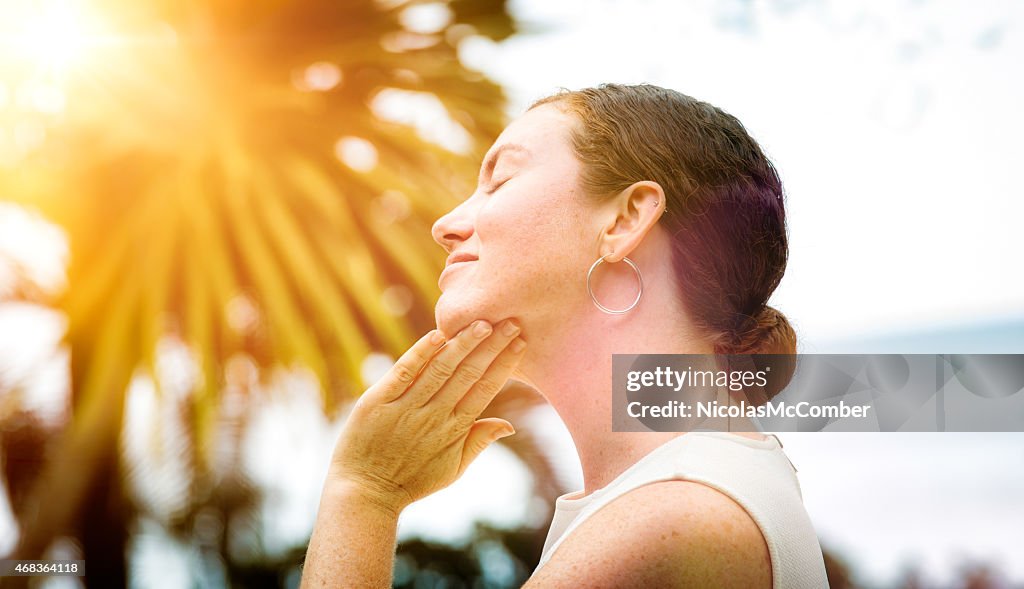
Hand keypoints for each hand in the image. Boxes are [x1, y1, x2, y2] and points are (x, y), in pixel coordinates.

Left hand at [327, 319, 526, 513]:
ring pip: (440, 369)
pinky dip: (420, 353)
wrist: (364, 493)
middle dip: (491, 346)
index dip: (503, 365)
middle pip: (468, 374)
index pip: (485, 390)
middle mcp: (434, 416)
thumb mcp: (452, 469)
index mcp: (455, 430)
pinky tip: (437, 335)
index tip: (520, 342)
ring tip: (481, 323)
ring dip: (463, 344)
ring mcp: (406, 407)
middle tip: (510, 322)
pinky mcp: (378, 401)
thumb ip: (479, 442)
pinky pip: (403, 372)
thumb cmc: (411, 481)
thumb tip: (510, 425)